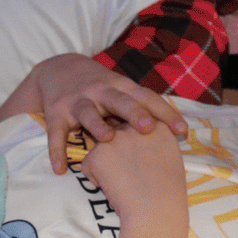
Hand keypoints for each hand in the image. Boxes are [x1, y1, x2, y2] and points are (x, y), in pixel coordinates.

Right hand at [0, 55, 188, 173]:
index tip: (182, 131)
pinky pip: (56, 134)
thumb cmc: (102, 88)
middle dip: (134, 113)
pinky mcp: (56, 114)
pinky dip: (57, 151)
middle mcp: (101, 92)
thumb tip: (178, 134)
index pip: (147, 98)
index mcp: (122, 87)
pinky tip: (60, 169)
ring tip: (107, 139)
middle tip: (148, 127)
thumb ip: (144, 108)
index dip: (165, 113)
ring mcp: (78, 102)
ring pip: (88, 112)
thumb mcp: (122, 90)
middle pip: (120, 101)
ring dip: (97, 124)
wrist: (58, 68)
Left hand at [78, 122, 186, 224]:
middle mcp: (134, 124)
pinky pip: (89, 166)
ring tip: (128, 183)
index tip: (148, 167)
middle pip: (118, 138)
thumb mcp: (171, 158)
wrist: (157, 209)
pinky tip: (116, 188)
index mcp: (156, 124)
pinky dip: (98, 181)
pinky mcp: (97, 153)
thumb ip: (154, 144)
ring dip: (110, 167)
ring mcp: (114, 136)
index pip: (137, 128)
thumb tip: (136, 146)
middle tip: (137, 177)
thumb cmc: (166, 192)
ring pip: (102, 151)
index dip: (139, 152)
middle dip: (122, 157)